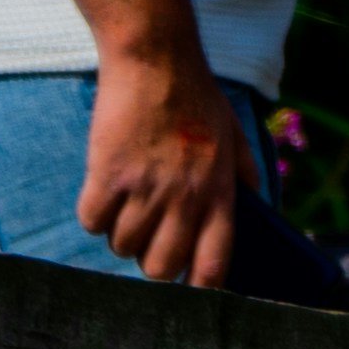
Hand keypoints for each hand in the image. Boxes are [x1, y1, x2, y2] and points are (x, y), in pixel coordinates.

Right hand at [79, 38, 242, 285]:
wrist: (155, 59)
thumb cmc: (196, 97)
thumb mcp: (235, 137)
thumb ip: (246, 175)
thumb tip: (256, 205)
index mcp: (220, 195)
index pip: (213, 266)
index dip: (200, 289)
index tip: (189, 288)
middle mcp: (184, 198)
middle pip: (160, 267)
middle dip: (152, 265)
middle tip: (148, 245)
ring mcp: (145, 187)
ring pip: (123, 246)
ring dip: (120, 238)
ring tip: (125, 215)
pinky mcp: (108, 171)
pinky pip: (92, 220)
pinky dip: (93, 217)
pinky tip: (101, 200)